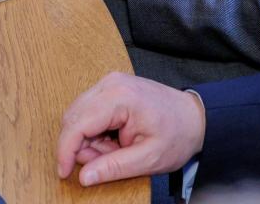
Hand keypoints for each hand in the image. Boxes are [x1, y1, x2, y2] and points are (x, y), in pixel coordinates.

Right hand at [55, 72, 205, 186]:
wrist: (195, 117)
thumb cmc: (177, 135)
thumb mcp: (148, 159)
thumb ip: (114, 168)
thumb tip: (84, 176)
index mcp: (120, 97)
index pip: (77, 124)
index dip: (65, 151)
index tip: (64, 172)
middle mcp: (110, 83)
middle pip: (73, 118)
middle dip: (82, 146)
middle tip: (106, 162)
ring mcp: (110, 83)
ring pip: (78, 115)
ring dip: (89, 140)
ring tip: (117, 150)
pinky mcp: (110, 87)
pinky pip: (88, 111)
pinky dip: (95, 131)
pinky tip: (115, 140)